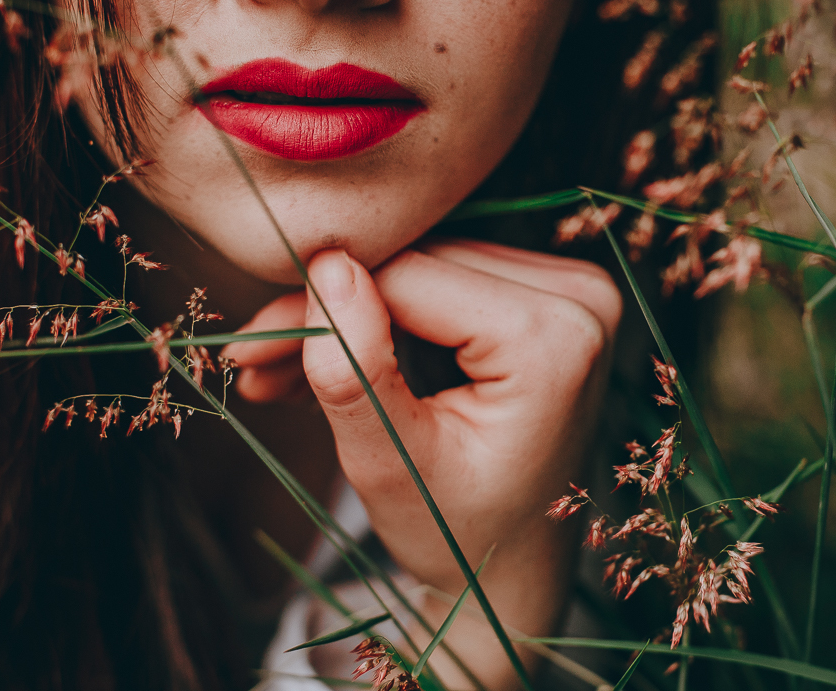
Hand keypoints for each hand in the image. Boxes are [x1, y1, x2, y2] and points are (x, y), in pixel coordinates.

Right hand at [226, 238, 620, 686]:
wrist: (512, 569)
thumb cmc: (456, 534)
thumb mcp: (390, 467)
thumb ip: (355, 371)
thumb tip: (327, 266)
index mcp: (555, 340)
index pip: (413, 277)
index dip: (323, 305)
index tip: (253, 342)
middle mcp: (582, 299)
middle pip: (423, 266)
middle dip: (332, 310)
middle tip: (254, 353)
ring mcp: (575, 293)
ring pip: (429, 268)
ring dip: (354, 313)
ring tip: (279, 367)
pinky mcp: (553, 298)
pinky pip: (454, 281)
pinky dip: (392, 316)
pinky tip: (331, 356)